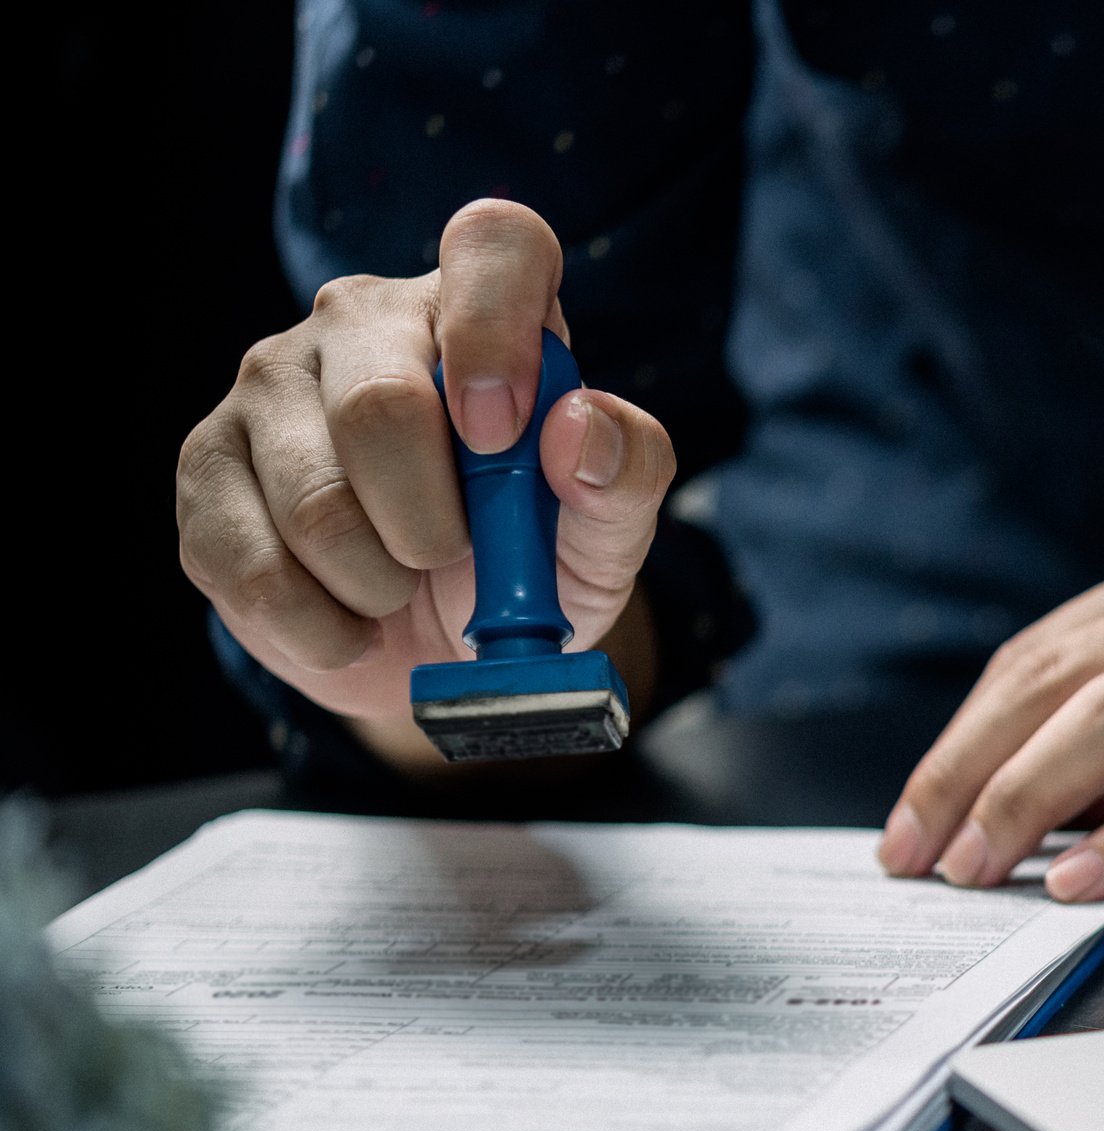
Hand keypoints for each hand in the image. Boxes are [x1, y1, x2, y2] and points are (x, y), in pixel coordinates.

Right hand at [176, 200, 674, 739]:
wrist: (443, 645)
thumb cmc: (534, 559)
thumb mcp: (609, 527)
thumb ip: (627, 471)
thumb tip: (577, 427)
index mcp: (475, 306)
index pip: (494, 243)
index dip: (497, 330)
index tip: (503, 436)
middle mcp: (360, 319)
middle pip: (379, 407)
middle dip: (433, 526)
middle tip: (452, 558)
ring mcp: (268, 382)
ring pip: (314, 505)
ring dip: (379, 586)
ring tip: (401, 587)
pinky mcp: (206, 465)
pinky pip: (252, 567)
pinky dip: (321, 627)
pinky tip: (349, 619)